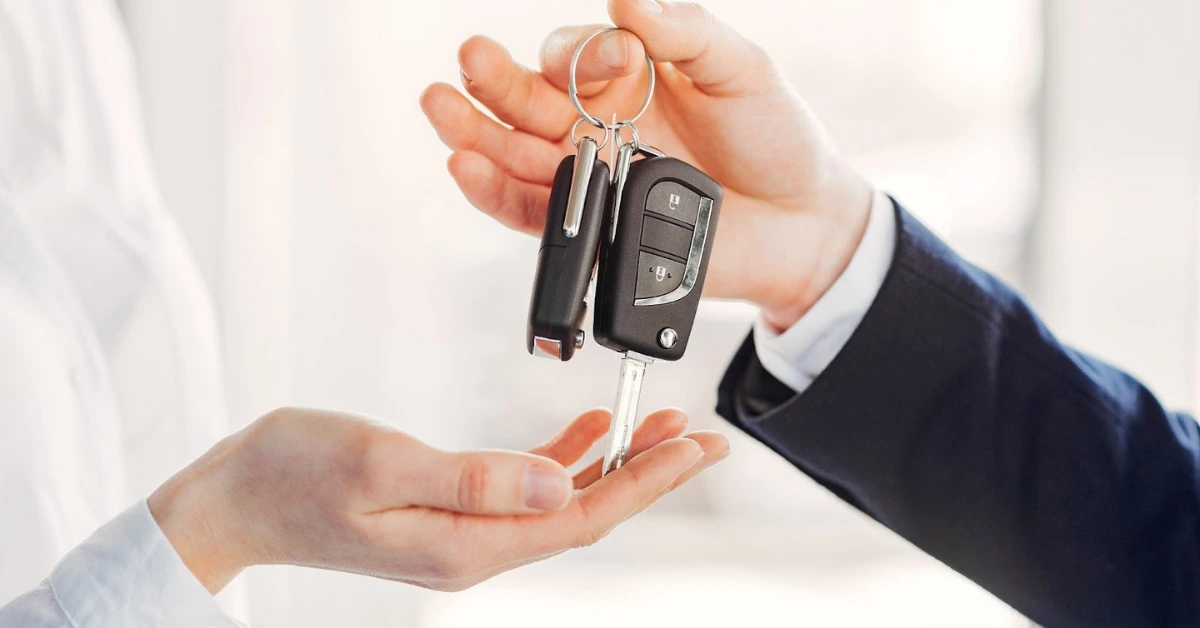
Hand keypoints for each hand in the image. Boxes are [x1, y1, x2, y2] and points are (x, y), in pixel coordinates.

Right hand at [148, 406, 726, 593]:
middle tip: (706, 437)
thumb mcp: (381, 463)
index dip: (646, 482)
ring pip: (562, 500)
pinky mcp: (449, 510)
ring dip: (614, 464)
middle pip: (585, 512)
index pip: (580, 517)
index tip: (697, 447)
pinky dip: (563, 458)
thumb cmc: (292, 473)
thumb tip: (561, 484)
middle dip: (650, 474)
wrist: (232, 499)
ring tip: (664, 426)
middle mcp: (474, 548)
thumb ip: (476, 479)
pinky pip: (525, 489)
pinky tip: (588, 433)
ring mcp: (463, 532)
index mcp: (466, 544)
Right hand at [420, 0, 873, 330]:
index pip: (574, 55)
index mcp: (625, 79)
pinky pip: (531, 213)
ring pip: (515, 155)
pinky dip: (495, 193)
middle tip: (470, 60)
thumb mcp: (741, 70)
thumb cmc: (777, 139)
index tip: (614, 62)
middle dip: (494, 82)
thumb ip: (685, 33)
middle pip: (526, 101)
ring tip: (440, 110)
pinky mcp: (590, 231)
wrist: (803, 225)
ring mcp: (590, 179)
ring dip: (474, 134)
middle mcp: (596, 126)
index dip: (578, 55)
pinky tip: (468, 167)